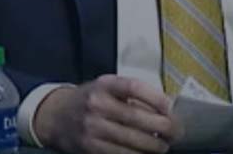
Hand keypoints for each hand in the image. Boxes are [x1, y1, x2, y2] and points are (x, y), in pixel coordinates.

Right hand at [34, 74, 183, 153]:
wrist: (57, 116)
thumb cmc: (90, 99)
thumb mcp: (107, 87)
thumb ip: (133, 94)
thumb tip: (166, 106)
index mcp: (104, 84)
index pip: (134, 88)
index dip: (157, 98)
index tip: (171, 107)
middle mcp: (97, 105)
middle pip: (137, 118)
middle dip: (163, 127)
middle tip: (176, 132)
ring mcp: (92, 128)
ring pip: (132, 141)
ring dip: (154, 146)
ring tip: (164, 145)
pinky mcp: (90, 148)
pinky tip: (147, 153)